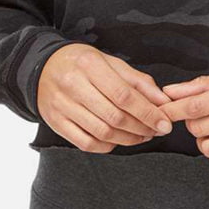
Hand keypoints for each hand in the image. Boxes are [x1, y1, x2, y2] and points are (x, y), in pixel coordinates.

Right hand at [37, 44, 173, 151]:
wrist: (44, 67)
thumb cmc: (83, 63)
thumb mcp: (110, 62)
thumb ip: (137, 80)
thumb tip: (162, 100)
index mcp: (90, 65)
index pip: (124, 95)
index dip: (147, 112)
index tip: (164, 122)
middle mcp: (74, 85)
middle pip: (114, 116)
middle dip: (141, 128)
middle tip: (156, 131)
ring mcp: (62, 106)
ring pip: (102, 132)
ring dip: (128, 139)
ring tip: (142, 136)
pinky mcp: (56, 123)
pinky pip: (86, 143)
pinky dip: (107, 146)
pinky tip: (119, 140)